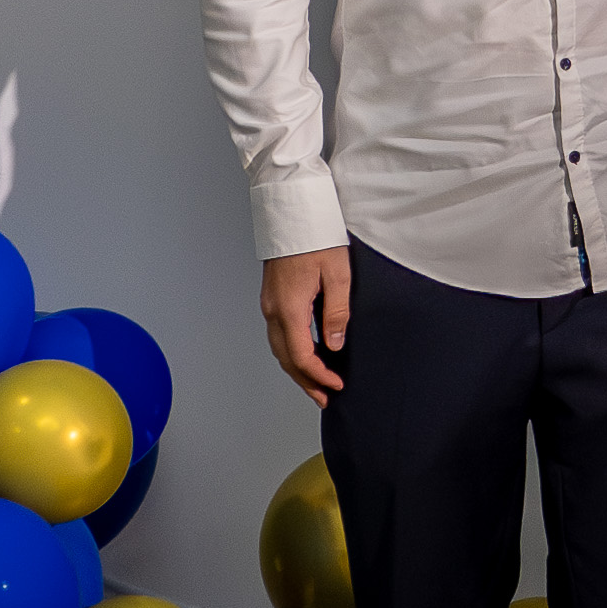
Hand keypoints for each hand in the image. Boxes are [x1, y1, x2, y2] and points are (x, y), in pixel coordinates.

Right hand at [262, 246, 351, 402]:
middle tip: (325, 397)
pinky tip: (305, 354)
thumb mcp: (337, 274)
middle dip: (305, 381)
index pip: (301, 355)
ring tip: (315, 383)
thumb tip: (334, 345)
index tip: (337, 385)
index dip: (319, 375)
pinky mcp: (272, 295)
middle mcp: (273, 308)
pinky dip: (291, 351)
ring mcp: (269, 302)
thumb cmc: (316, 235)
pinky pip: (278, 333)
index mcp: (289, 307)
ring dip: (297, 369)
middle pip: (285, 358)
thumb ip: (336, 313)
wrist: (293, 210)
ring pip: (279, 347)